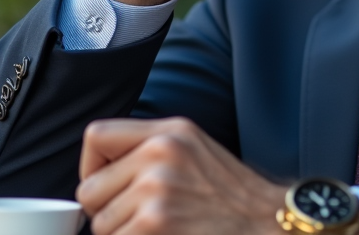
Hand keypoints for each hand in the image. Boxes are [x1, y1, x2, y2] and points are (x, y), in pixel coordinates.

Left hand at [77, 117, 284, 234]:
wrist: (268, 223)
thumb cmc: (232, 197)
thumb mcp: (194, 151)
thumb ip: (149, 150)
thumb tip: (100, 174)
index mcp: (170, 132)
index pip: (97, 137)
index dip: (92, 167)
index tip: (108, 186)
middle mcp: (161, 153)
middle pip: (89, 190)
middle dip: (107, 212)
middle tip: (138, 219)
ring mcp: (157, 189)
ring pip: (100, 225)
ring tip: (160, 229)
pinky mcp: (155, 223)